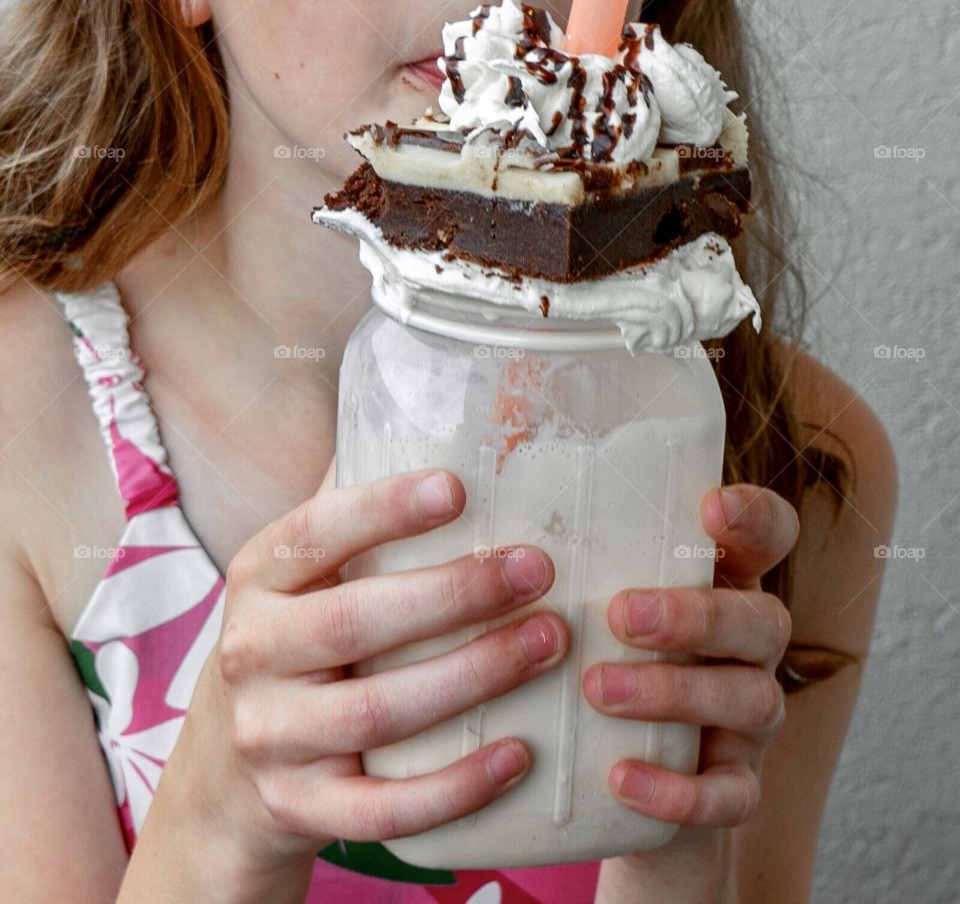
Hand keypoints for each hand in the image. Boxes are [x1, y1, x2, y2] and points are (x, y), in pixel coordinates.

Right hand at [160, 464, 568, 881]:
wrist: (226, 771)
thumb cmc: (295, 641)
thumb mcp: (301, 574)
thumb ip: (354, 509)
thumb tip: (446, 416)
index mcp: (258, 578)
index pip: (313, 533)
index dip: (382, 510)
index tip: (458, 487)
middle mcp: (251, 653)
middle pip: (354, 624)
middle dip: (455, 595)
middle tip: (538, 570)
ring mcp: (270, 738)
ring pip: (376, 715)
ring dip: (472, 678)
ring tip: (550, 643)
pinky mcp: (297, 810)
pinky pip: (380, 811)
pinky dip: (454, 787)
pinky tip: (518, 755)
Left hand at [585, 482, 799, 890]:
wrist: (611, 771)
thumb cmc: (591, 644)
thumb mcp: (587, 588)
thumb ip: (567, 540)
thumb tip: (482, 458)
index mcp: (724, 580)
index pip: (769, 534)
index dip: (754, 516)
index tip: (711, 507)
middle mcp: (749, 645)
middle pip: (762, 620)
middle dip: (694, 616)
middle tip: (619, 615)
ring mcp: (749, 718)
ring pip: (750, 699)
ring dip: (674, 692)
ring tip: (597, 688)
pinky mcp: (734, 786)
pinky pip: (730, 796)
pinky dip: (678, 790)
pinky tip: (619, 776)